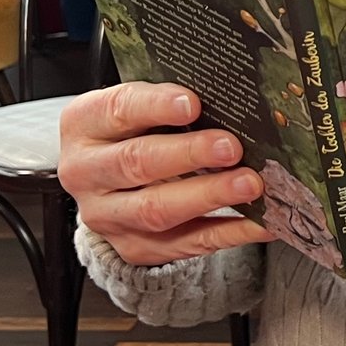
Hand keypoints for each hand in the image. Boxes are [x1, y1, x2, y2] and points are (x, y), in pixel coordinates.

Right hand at [58, 82, 273, 266]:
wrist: (108, 184)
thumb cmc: (133, 131)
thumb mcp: (136, 107)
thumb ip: (169, 101)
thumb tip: (227, 97)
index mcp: (84, 125)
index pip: (117, 111)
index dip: (155, 107)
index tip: (193, 103)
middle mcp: (86, 173)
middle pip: (136, 163)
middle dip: (188, 155)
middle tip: (230, 147)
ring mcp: (108, 217)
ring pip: (157, 210)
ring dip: (208, 196)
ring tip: (250, 184)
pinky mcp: (136, 248)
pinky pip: (188, 243)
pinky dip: (230, 231)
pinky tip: (261, 221)